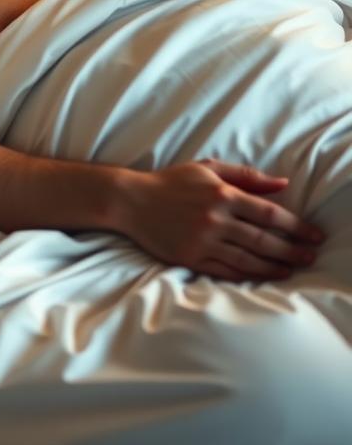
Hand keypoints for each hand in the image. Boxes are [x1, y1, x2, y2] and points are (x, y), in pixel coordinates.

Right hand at [122, 159, 323, 280]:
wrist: (131, 200)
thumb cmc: (170, 182)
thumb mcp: (206, 169)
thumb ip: (245, 176)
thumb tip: (282, 184)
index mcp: (221, 195)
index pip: (268, 214)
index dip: (295, 226)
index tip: (313, 234)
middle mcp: (215, 219)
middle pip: (263, 240)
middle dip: (292, 250)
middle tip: (309, 256)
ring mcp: (203, 241)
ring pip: (248, 259)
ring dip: (274, 266)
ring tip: (291, 269)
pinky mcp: (191, 258)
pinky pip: (226, 271)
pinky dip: (248, 275)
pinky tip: (262, 275)